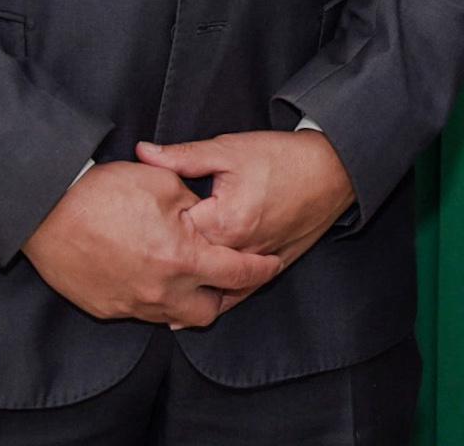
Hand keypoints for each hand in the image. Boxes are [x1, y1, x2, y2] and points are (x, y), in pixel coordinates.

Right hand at [20, 160, 282, 326]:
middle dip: (220, 295)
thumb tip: (203, 215)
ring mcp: (132, 304)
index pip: (238, 273)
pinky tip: (145, 273)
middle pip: (208, 310)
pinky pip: (140, 312)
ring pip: (174, 316)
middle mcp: (161, 290)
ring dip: (185, 299)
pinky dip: (150, 297)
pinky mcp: (106, 308)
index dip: (260, 269)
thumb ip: (194, 203)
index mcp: (183, 258)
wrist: (45, 211)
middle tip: (222, 273)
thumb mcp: (162, 183)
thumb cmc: (103, 192)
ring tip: (183, 273)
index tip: (271, 264)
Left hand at [136, 130, 357, 299]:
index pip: (174, 234)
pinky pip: (242, 294)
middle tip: (131, 263)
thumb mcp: (227, 149)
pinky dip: (217, 303)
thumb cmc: (282, 156)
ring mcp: (257, 262)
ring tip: (150, 301)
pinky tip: (194, 314)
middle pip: (191, 267)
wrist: (332, 168)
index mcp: (224, 220)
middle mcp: (239, 249)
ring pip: (214, 287)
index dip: (152, 228)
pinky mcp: (274, 266)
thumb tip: (143, 153)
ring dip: (185, 293)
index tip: (135, 223)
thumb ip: (182, 157)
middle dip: (163, 266)